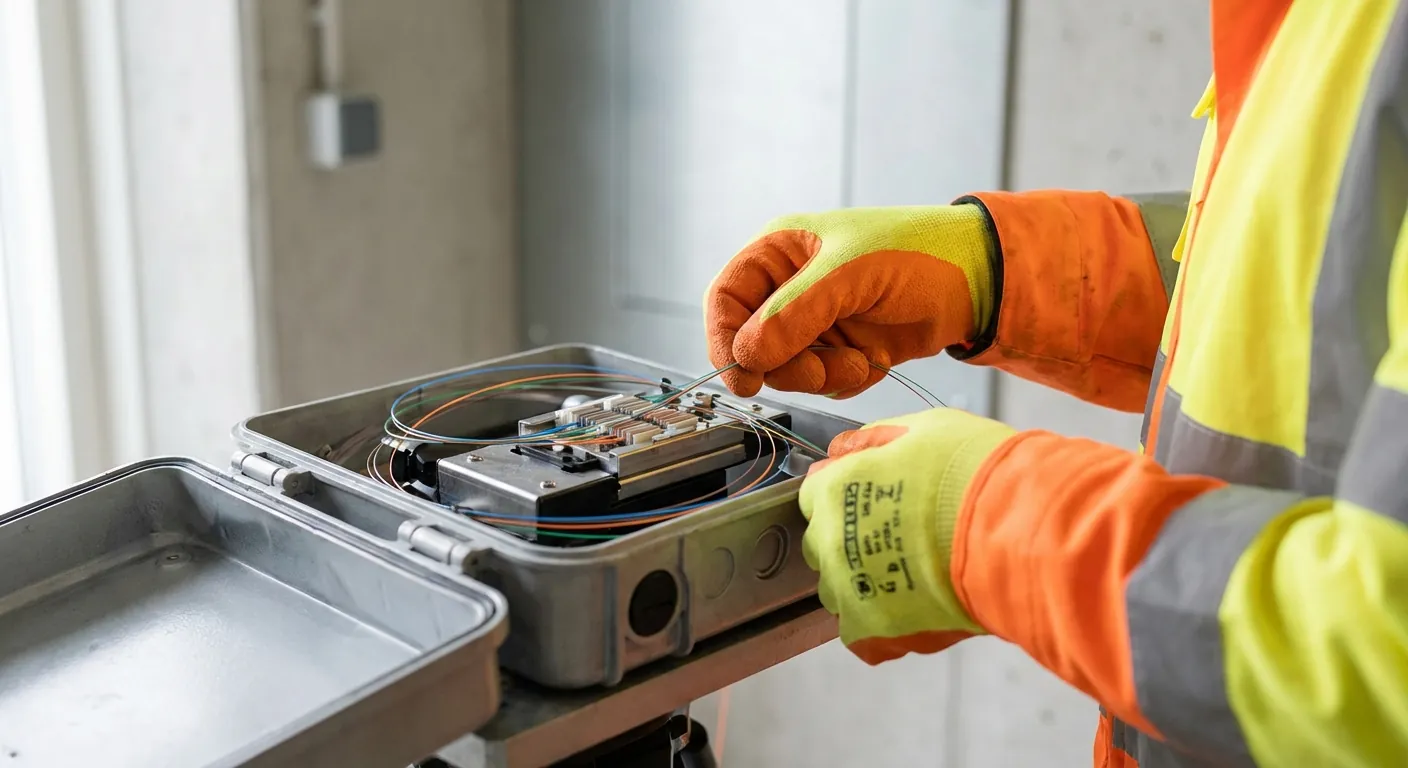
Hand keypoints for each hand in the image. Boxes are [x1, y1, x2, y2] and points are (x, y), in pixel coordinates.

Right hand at [704, 204, 994, 397]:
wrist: (977, 283)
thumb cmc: (917, 253)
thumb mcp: (849, 275)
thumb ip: (793, 314)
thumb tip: (746, 355)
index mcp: (780, 252)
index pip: (726, 299)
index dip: (724, 339)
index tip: (743, 375)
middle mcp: (790, 288)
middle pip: (752, 344)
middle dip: (786, 365)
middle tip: (819, 370)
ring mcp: (815, 321)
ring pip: (785, 369)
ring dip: (820, 375)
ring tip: (859, 361)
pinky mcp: (839, 348)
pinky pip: (819, 381)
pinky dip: (843, 381)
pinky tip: (872, 361)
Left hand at [800, 407, 1014, 663]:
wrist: (1017, 530)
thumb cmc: (976, 474)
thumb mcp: (924, 428)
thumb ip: (872, 439)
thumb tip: (844, 449)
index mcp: (834, 490)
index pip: (816, 493)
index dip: (848, 493)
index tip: (873, 497)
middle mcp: (828, 542)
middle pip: (823, 544)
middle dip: (851, 538)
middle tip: (900, 535)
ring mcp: (849, 591)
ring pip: (841, 591)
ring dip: (866, 584)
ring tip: (914, 574)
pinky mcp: (874, 634)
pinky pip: (863, 636)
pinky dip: (886, 626)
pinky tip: (917, 607)